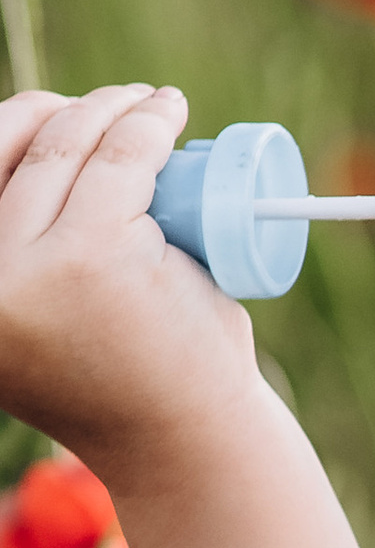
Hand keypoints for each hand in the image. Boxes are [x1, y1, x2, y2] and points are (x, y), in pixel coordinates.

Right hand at [0, 84, 255, 482]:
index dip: (11, 128)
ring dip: (109, 109)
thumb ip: (11, 270)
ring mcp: (32, 266)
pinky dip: (146, 124)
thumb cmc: (119, 382)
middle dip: (58, 111)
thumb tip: (9, 171)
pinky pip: (122, 160)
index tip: (53, 114)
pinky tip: (164, 111)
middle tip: (114, 108)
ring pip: (68, 148)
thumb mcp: (32, 327)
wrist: (183, 442)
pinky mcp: (95, 254)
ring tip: (148, 105)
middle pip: (9, 148)